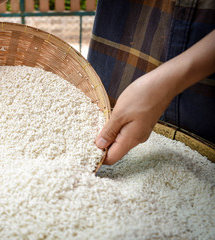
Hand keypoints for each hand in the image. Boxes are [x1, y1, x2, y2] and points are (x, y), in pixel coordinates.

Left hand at [95, 30, 214, 164]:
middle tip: (87, 135)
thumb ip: (109, 131)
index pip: (112, 158)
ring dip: (108, 135)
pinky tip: (109, 120)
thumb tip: (99, 145)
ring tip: (97, 125)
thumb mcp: (120, 113)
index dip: (99, 157)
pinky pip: (124, 132)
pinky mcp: (141, 124)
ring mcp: (139, 132)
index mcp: (131, 139)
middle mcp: (136, 139)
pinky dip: (115, 129)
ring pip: (119, 141)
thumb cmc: (142, 96)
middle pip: (115, 150)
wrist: (164, 83)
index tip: (86, 149)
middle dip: (101, 146)